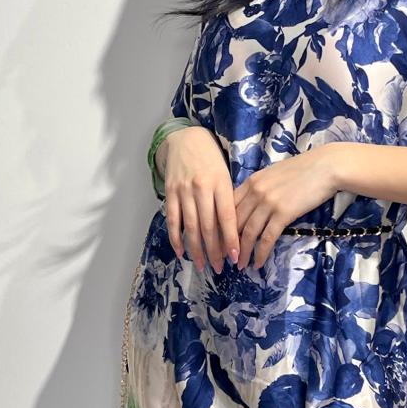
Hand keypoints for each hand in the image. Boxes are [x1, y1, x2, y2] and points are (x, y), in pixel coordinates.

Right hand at [161, 126, 239, 273]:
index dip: (231, 239)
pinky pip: (173, 220)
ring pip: (190, 226)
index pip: (227, 217)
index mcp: (220, 183)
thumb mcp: (226, 175)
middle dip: (215, 250)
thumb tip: (235, 231)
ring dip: (197, 249)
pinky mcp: (170, 193)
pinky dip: (176, 239)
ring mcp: (184, 191)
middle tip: (220, 268)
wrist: (185, 139)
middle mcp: (201, 188)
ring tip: (202, 266)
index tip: (236, 257)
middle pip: (208, 226)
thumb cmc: (212, 160)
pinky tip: (182, 252)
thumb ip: (229, 199)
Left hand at [232, 145, 339, 270]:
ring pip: (248, 233)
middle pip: (234, 222)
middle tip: (225, 258)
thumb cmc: (303, 170)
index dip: (222, 227)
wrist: (326, 166)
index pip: (228, 207)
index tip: (218, 241)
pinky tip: (258, 263)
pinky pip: (267, 238)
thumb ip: (259, 188)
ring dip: (243, 252)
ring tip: (240, 266)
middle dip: (227, 243)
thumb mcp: (274, 175)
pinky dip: (261, 253)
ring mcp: (268, 202)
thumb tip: (251, 207)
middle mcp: (255, 192)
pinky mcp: (283, 213)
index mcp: (251, 182)